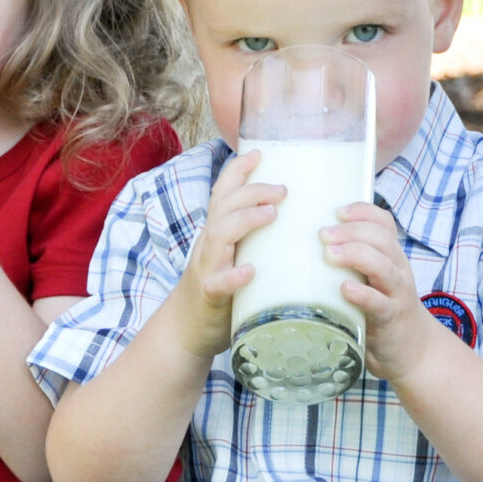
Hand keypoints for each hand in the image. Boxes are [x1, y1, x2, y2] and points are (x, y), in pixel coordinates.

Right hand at [158, 150, 279, 360]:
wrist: (187, 328)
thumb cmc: (220, 288)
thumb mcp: (234, 254)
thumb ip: (253, 236)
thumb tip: (294, 218)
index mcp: (218, 231)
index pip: (224, 192)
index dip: (238, 170)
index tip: (259, 153)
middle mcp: (210, 244)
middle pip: (225, 207)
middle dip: (252, 191)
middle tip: (284, 189)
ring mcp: (207, 268)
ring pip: (219, 236)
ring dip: (245, 221)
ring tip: (272, 214)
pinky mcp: (210, 296)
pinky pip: (218, 283)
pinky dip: (233, 276)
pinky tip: (250, 271)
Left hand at [323, 202, 445, 382]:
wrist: (413, 349)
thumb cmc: (381, 309)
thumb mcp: (372, 280)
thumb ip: (350, 264)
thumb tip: (303, 247)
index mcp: (391, 256)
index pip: (384, 223)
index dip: (362, 212)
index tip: (336, 210)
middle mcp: (397, 270)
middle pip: (381, 239)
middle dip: (351, 231)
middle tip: (323, 233)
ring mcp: (396, 294)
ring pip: (383, 266)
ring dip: (355, 255)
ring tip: (330, 253)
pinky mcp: (391, 319)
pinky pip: (380, 303)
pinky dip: (363, 295)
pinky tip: (345, 289)